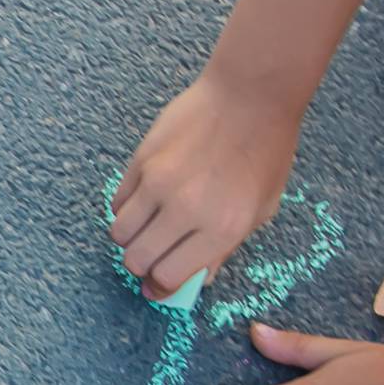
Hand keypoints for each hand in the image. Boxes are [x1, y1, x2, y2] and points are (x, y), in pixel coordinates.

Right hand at [109, 73, 302, 301]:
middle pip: (137, 259)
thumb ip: (226, 248)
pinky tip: (144, 202)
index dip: (160, 288)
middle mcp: (186, 209)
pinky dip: (126, 209)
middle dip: (140, 267)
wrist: (250, 96)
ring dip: (129, 239)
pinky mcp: (142, 160)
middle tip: (149, 260)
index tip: (157, 288)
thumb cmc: (265, 152)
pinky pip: (118, 200)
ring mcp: (159, 183)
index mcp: (221, 228)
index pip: (169, 276)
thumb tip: (199, 279)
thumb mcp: (261, 209)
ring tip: (145, 230)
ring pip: (120, 232)